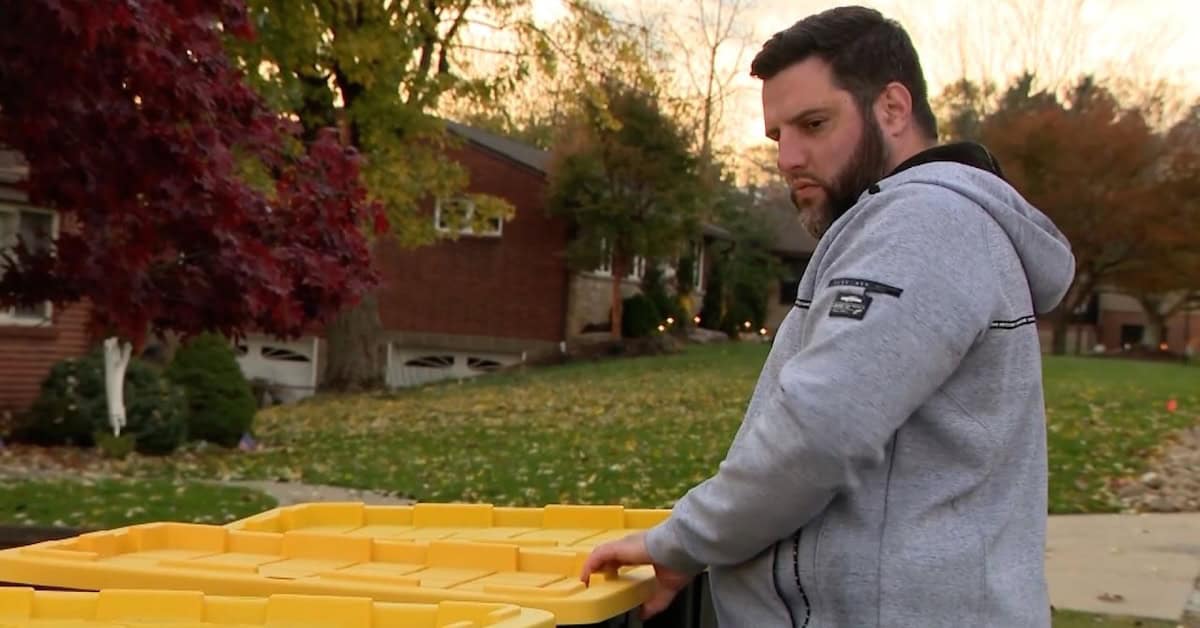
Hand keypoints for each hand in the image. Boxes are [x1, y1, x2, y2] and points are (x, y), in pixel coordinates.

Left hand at [579, 531, 693, 619]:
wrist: (680, 549)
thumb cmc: (679, 561)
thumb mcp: (666, 587)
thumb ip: (655, 602)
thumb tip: (644, 614)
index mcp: (643, 552)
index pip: (623, 558)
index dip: (613, 568)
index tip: (609, 578)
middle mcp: (631, 546)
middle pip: (609, 556)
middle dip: (600, 568)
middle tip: (593, 582)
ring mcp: (624, 546)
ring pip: (601, 554)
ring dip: (592, 567)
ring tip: (586, 581)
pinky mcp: (618, 548)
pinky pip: (597, 555)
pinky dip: (589, 566)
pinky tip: (585, 577)